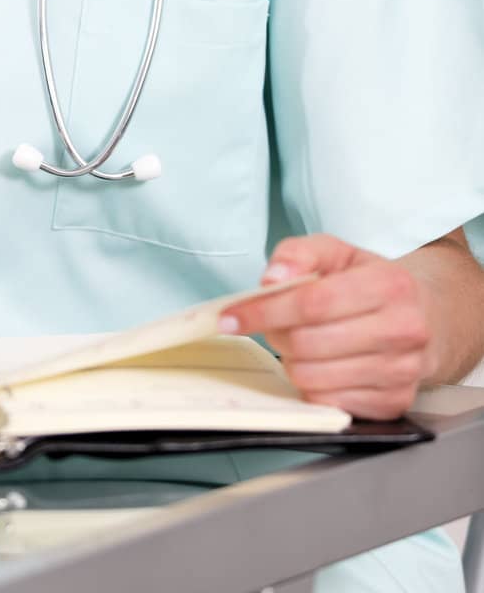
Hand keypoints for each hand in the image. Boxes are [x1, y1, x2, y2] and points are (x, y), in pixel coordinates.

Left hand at [221, 234, 441, 418]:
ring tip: (301, 343)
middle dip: (276, 334)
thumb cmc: (371, 283)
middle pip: (308, 343)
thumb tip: (270, 279)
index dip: (264, 311)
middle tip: (275, 326)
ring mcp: (402, 372)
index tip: (230, 317)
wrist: (428, 319)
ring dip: (292, 361)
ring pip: (314, 377)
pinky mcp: (395, 405)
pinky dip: (312, 385)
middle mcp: (403, 331)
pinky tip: (322, 365)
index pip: (312, 304)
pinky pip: (329, 403)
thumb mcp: (337, 253)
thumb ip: (299, 253)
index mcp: (390, 286)